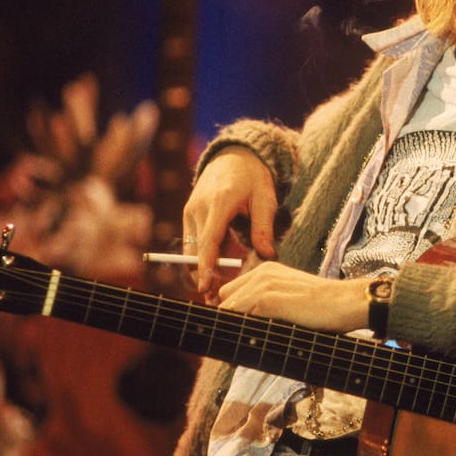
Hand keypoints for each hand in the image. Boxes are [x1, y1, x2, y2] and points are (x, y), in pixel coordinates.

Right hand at [183, 147, 278, 297]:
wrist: (234, 155)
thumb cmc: (253, 177)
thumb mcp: (266, 198)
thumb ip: (264, 227)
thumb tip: (267, 255)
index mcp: (220, 202)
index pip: (209, 240)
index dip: (206, 266)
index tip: (205, 287)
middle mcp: (199, 207)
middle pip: (196, 250)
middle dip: (202, 276)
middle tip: (214, 300)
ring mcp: (190, 210)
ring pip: (191, 248)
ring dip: (200, 269)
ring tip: (214, 290)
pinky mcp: (188, 214)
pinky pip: (192, 241)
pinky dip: (200, 257)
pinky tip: (213, 272)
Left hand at [218, 261, 369, 332]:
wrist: (346, 302)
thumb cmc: (325, 306)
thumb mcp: (292, 298)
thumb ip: (270, 304)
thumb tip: (249, 328)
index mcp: (267, 271)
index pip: (232, 292)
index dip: (234, 313)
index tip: (240, 332)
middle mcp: (261, 274)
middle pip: (225, 301)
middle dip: (231, 321)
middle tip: (244, 341)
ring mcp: (263, 286)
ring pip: (229, 312)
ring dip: (235, 332)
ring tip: (247, 349)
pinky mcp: (268, 300)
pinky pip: (240, 319)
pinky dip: (243, 336)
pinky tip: (254, 347)